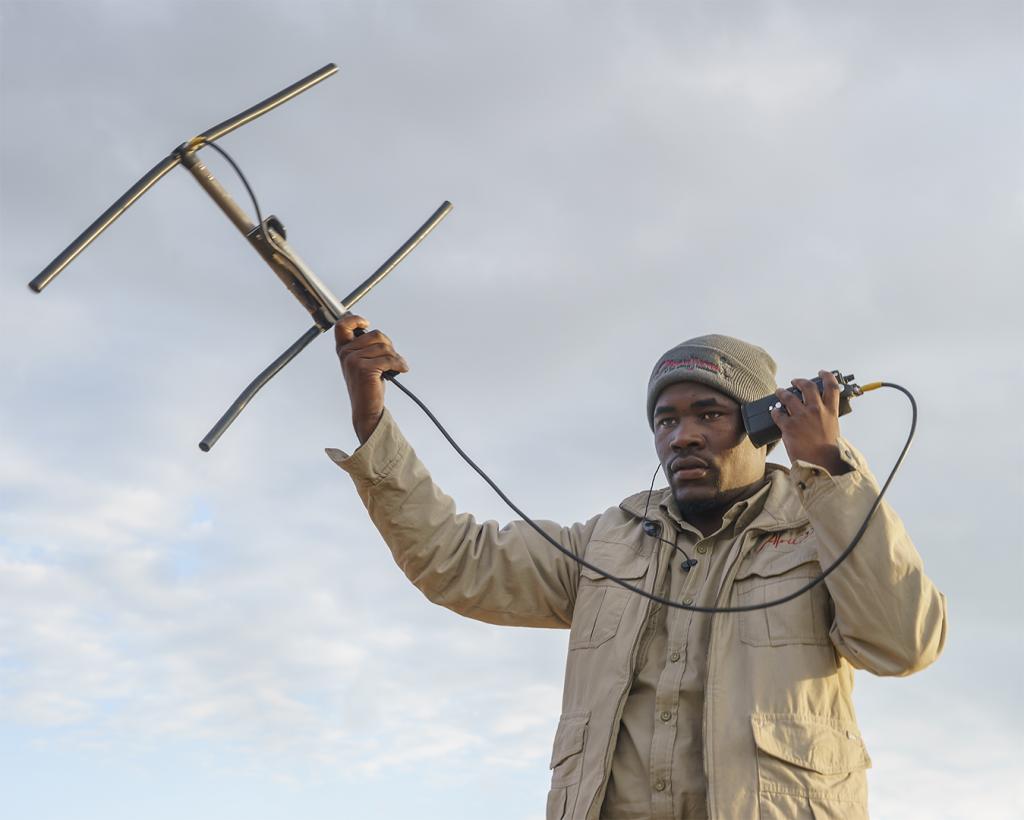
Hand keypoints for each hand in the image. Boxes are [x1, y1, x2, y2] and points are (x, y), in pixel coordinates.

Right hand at [334, 314, 408, 443]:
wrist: (367, 408)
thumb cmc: (368, 384)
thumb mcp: (363, 361)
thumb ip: (366, 346)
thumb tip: (377, 333)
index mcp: (343, 349)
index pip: (342, 326)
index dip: (355, 319)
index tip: (366, 323)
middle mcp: (345, 353)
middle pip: (376, 335)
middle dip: (389, 346)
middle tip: (392, 359)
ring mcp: (353, 361)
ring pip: (384, 347)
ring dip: (396, 357)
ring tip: (397, 367)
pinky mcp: (364, 369)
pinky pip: (388, 359)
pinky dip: (399, 364)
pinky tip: (402, 369)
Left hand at [770, 370, 851, 474]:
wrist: (821, 464)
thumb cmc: (827, 451)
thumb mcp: (832, 429)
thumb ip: (826, 419)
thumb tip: (819, 417)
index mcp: (830, 411)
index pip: (831, 387)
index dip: (826, 376)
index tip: (821, 373)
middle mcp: (816, 410)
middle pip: (807, 386)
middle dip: (799, 381)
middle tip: (794, 382)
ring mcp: (801, 417)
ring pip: (788, 396)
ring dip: (782, 392)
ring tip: (779, 392)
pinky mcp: (788, 426)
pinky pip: (777, 413)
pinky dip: (775, 411)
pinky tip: (774, 412)